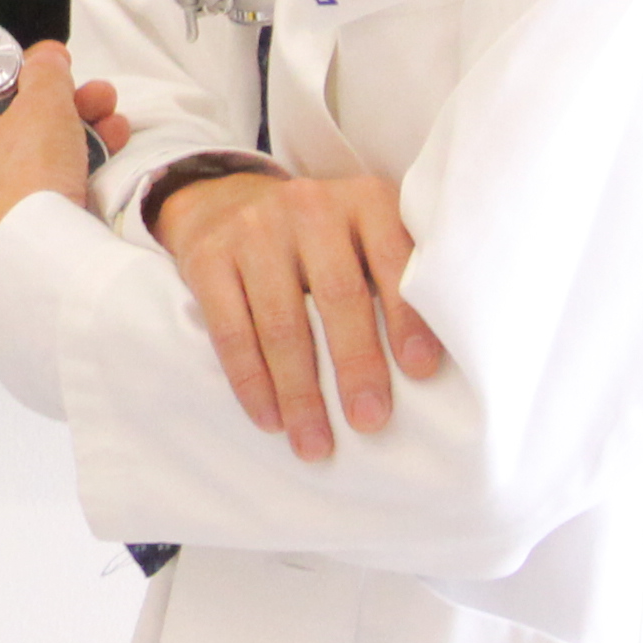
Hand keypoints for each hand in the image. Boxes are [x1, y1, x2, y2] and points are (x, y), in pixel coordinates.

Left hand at [0, 30, 107, 268]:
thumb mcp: (43, 108)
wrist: (43, 267)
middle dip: (26, 90)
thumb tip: (46, 60)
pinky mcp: (1, 224)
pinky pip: (30, 179)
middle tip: (59, 78)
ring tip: (101, 110)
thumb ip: (46, 73)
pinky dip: (65, 158)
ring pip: (11, 143)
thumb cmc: (24, 189)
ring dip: (60, 121)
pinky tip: (107, 146)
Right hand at [145, 169, 448, 457]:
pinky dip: (250, 381)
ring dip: (300, 391)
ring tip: (315, 442)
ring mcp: (253, 231)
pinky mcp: (207, 258)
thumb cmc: (320, 238)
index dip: (407, 316)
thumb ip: (399, 274)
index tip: (422, 371)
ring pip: (281, 323)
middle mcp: (309, 207)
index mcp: (364, 200)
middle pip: (338, 295)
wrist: (225, 201)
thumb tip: (435, 366)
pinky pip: (230, 331)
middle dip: (357, 365)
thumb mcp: (365, 232)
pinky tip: (268, 418)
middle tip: (370, 421)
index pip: (392, 258)